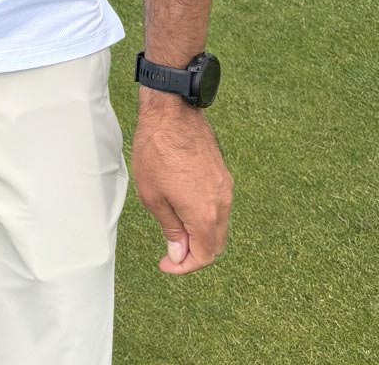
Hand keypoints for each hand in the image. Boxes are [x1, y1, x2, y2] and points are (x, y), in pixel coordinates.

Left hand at [130, 93, 232, 274]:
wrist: (171, 111)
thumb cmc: (156, 150)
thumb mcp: (152, 195)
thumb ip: (170, 229)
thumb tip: (180, 254)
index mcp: (204, 213)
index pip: (205, 255)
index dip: (185, 266)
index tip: (166, 264)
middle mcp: (222, 203)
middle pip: (216, 243)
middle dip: (194, 252)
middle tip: (171, 251)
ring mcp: (225, 187)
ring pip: (219, 224)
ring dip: (200, 233)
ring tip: (174, 227)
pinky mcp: (222, 173)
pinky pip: (218, 205)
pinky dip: (204, 215)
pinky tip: (183, 206)